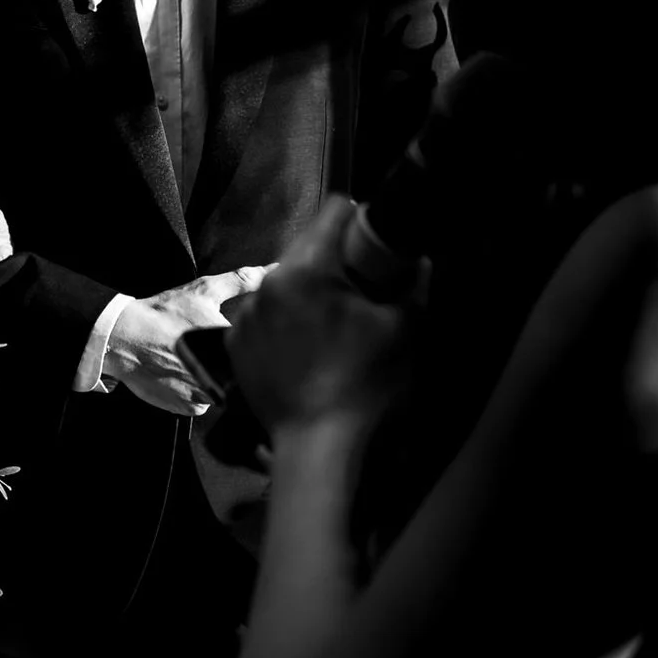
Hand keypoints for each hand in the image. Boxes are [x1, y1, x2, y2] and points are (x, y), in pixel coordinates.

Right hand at [105, 264, 278, 414]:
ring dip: (212, 381)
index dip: (242, 349)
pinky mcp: (187, 408)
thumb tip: (271, 270)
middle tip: (205, 352)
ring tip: (191, 363)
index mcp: (231, 349)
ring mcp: (205, 396)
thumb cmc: (163, 314)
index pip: (252, 355)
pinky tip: (181, 376)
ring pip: (221, 393)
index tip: (224, 342)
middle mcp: (221, 377)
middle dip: (226, 366)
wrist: (124, 337)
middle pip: (236, 377)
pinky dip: (193, 394)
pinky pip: (200, 405)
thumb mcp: (203, 291)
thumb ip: (241, 281)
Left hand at [224, 197, 418, 434]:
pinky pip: (263, 316)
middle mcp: (266, 284)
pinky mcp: (235, 345)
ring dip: (305, 292)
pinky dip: (283, 322)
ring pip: (282, 284)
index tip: (374, 240)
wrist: (318, 445)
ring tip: (331, 324)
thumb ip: (414, 286)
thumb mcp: (404, 331)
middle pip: (305, 249)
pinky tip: (304, 348)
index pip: (333, 212)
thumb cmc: (365, 383)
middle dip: (333, 260)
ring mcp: (245, 316)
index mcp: (306, 270)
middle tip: (360, 288)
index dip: (359, 219)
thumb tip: (421, 261)